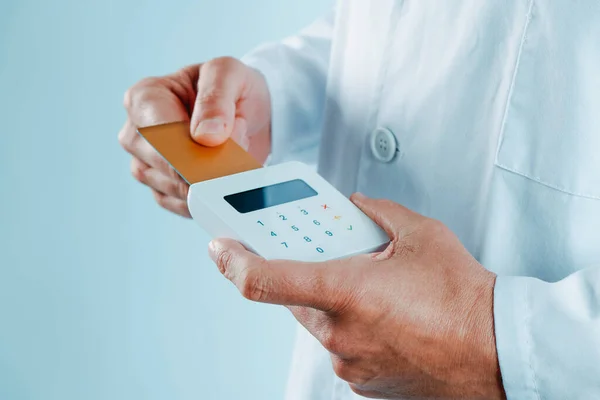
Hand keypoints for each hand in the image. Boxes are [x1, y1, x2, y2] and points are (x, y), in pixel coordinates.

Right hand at [118, 57, 270, 216]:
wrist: (249, 111)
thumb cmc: (232, 87)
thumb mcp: (229, 74)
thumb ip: (216, 99)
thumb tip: (205, 137)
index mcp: (144, 98)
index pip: (158, 134)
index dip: (189, 150)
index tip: (217, 156)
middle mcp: (136, 133)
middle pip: (164, 165)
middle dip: (206, 164)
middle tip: (238, 148)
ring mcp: (147, 164)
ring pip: (173, 188)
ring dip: (211, 180)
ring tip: (235, 152)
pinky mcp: (163, 189)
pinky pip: (182, 205)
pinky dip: (208, 197)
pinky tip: (226, 177)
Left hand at [208, 193, 504, 398]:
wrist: (498, 351)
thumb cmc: (463, 297)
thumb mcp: (421, 234)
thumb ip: (379, 213)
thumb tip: (358, 207)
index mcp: (344, 292)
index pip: (263, 280)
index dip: (232, 262)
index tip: (218, 247)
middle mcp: (338, 333)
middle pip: (293, 297)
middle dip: (305, 273)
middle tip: (328, 257)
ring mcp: (348, 362)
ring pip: (317, 322)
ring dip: (330, 300)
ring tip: (372, 287)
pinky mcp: (360, 381)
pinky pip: (339, 345)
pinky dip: (349, 326)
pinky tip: (383, 315)